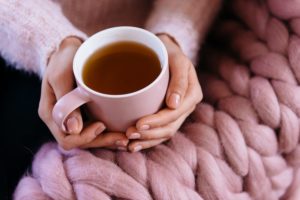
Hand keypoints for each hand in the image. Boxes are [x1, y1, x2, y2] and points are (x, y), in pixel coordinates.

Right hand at [38, 37, 127, 149]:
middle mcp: (61, 120)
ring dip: (108, 141)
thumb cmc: (64, 59)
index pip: (67, 138)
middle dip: (102, 142)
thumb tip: (73, 130)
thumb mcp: (61, 75)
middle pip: (80, 142)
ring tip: (127, 138)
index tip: (102, 126)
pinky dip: (109, 133)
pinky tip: (123, 131)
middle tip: (124, 138)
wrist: (71, 50)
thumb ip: (66, 102)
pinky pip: (95, 129)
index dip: (85, 137)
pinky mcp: (85, 113)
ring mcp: (73, 118)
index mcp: (51, 113)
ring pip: (90, 138)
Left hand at [126, 34, 202, 151]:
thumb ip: (179, 80)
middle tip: (129, 134)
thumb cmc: (170, 53)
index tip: (138, 124)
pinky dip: (148, 140)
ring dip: (148, 141)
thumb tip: (174, 104)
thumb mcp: (178, 60)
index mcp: (192, 94)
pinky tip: (134, 145)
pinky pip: (160, 132)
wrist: (167, 51)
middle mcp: (186, 106)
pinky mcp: (168, 115)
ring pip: (165, 133)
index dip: (157, 122)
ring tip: (130, 144)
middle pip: (170, 127)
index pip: (174, 114)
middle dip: (150, 134)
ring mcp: (178, 113)